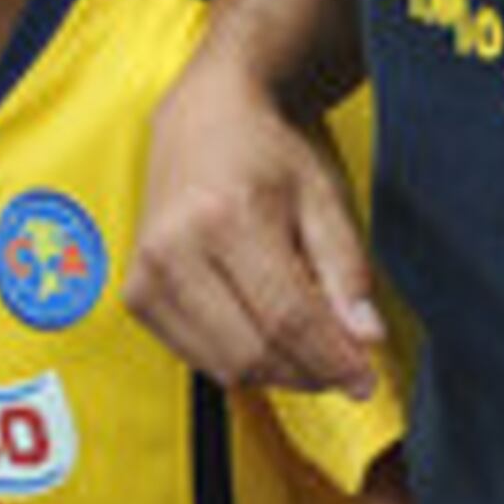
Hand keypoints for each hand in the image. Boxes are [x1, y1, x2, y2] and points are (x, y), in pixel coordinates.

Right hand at [126, 50, 384, 398]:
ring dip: (277, 374)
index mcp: (227, 217)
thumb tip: (367, 340)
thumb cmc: (267, 156)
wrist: (203, 123)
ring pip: (223, 366)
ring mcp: (148, 276)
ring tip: (310, 348)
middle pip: (252, 351)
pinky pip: (197, 357)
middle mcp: (176, 250)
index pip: (286, 316)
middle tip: (345, 368)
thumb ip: (348, 271)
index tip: (366, 380)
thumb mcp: (324, 199)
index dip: (332, 359)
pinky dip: (241, 361)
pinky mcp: (136, 297)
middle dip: (308, 374)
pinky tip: (267, 334)